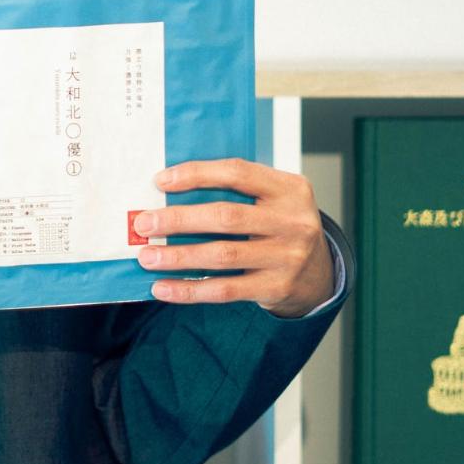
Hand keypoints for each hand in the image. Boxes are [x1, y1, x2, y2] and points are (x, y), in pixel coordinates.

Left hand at [134, 159, 332, 317]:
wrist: (318, 273)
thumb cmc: (280, 227)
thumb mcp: (273, 199)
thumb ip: (235, 191)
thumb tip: (169, 190)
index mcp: (290, 189)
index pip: (238, 173)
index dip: (196, 174)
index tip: (160, 181)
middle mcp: (293, 222)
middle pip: (227, 217)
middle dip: (179, 220)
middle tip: (144, 223)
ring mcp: (288, 257)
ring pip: (223, 255)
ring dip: (178, 257)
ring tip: (147, 256)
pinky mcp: (277, 287)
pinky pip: (225, 290)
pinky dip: (190, 290)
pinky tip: (163, 288)